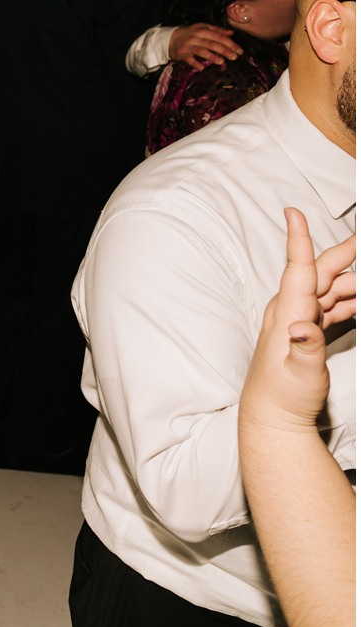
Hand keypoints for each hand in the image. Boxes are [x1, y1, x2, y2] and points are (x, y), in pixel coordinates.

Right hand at [169, 22, 240, 67]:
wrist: (170, 38)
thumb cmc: (190, 33)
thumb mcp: (203, 28)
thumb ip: (217, 30)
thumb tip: (232, 33)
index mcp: (203, 30)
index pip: (219, 37)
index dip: (230, 44)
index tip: (240, 50)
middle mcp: (196, 37)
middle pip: (212, 44)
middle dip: (224, 50)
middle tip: (234, 57)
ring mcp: (188, 46)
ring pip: (202, 51)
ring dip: (211, 56)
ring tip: (221, 62)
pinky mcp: (182, 54)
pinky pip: (189, 59)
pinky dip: (195, 63)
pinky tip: (201, 68)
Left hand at [240, 210, 356, 437]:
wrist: (273, 414)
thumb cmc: (284, 395)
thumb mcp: (300, 375)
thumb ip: (306, 350)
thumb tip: (304, 328)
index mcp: (289, 312)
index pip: (298, 269)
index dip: (298, 239)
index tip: (292, 212)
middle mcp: (292, 309)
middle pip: (322, 273)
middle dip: (346, 254)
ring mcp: (300, 318)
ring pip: (331, 290)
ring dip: (354, 281)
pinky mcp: (307, 330)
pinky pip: (332, 306)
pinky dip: (350, 301)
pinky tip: (360, 299)